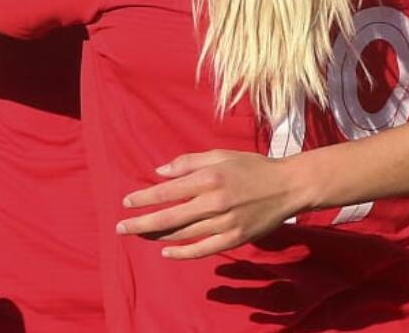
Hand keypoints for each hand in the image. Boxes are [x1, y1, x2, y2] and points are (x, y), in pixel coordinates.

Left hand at [117, 150, 303, 258]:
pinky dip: (182, 252)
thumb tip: (160, 171)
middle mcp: (214, 201)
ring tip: (140, 234)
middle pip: (169, 217)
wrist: (287, 186)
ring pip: (183, 234)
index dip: (145, 197)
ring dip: (158, 236)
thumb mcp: (221, 155)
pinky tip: (166, 251)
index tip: (126, 202)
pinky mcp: (234, 238)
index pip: (168, 190)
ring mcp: (225, 222)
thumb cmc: (252, 167)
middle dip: (141, 222)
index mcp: (210, 177)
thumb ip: (190, 162)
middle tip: (121, 227)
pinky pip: (202, 249)